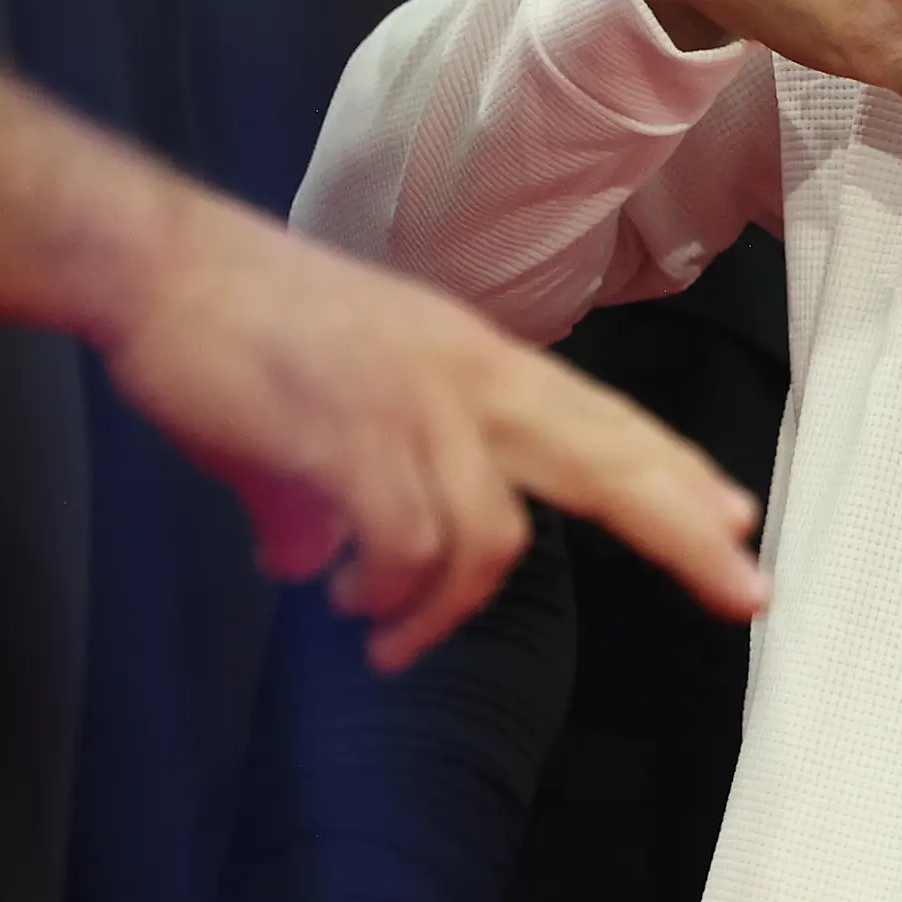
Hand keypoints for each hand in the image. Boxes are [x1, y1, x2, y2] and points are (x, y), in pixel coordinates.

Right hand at [103, 201, 769, 667]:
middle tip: (747, 592)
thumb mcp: (318, 413)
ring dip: (442, 609)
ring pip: (495, 534)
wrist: (154, 264)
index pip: (605, 419)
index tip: (737, 518)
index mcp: (477, 360)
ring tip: (389, 638)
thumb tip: (308, 561)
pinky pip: (410, 540)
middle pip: (610, 459)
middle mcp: (469, 374)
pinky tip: (350, 606)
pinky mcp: (349, 432)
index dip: (673, 470)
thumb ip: (331, 492)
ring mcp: (414, 400)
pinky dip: (392, 591)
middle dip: (684, 531)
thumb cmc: (236, 329)